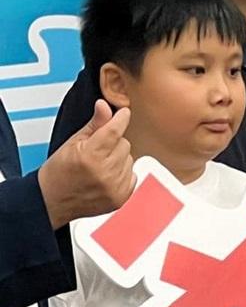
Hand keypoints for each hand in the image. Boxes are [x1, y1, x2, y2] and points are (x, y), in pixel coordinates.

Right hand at [37, 100, 135, 229]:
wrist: (51, 200)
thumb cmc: (59, 171)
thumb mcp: (73, 143)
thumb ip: (94, 124)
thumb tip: (104, 105)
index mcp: (89, 156)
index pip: (115, 130)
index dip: (121, 119)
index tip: (124, 113)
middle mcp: (104, 172)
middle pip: (124, 144)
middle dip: (113, 143)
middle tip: (96, 151)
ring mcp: (114, 187)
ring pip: (129, 159)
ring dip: (118, 159)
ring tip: (99, 166)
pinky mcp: (121, 197)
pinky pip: (133, 174)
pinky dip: (122, 173)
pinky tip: (106, 177)